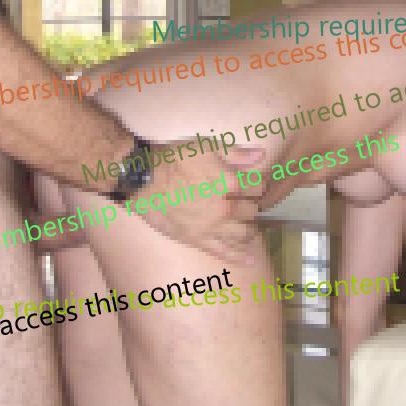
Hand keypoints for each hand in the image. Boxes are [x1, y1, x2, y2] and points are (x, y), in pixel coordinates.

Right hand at [142, 143, 267, 261]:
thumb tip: (262, 156)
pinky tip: (250, 259)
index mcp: (230, 183)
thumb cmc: (174, 159)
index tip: (254, 182)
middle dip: (252, 204)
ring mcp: (212, 227)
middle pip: (252, 210)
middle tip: (246, 201)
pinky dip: (239, 256)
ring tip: (246, 224)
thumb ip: (236, 153)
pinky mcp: (198, 240)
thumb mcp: (206, 146)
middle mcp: (226, 208)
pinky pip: (223, 252)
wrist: (144, 180)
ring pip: (244, 233)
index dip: (258, 182)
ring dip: (249, 227)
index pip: (258, 186)